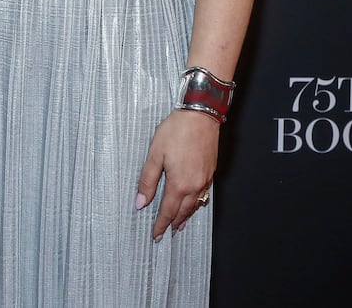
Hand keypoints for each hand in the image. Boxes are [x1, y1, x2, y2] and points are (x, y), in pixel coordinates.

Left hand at [133, 110, 217, 240]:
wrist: (201, 115)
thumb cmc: (177, 130)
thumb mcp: (155, 154)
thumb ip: (148, 180)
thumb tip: (140, 202)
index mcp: (179, 183)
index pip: (168, 212)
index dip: (161, 225)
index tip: (156, 235)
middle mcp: (194, 185)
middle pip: (183, 212)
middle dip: (173, 224)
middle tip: (167, 234)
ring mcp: (205, 179)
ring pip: (195, 205)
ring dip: (186, 216)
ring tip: (179, 224)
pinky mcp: (211, 172)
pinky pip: (203, 195)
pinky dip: (196, 203)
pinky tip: (192, 203)